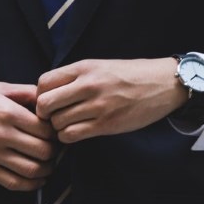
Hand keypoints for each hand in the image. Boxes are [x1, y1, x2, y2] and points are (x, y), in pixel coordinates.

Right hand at [0, 83, 57, 190]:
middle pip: (43, 151)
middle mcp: (0, 134)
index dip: (56, 132)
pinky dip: (31, 185)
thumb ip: (27, 92)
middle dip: (55, 151)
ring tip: (49, 163)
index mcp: (7, 112)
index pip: (45, 129)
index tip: (56, 131)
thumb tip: (50, 99)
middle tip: (56, 148)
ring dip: (47, 169)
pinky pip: (13, 183)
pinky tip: (38, 178)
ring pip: (32, 170)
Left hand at [36, 58, 186, 142]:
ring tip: (68, 124)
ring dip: (58, 127)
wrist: (163, 84)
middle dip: (44, 114)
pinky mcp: (106, 124)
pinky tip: (77, 132)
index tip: (49, 101)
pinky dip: (69, 137)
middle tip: (54, 117)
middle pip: (45, 104)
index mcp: (84, 67)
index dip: (40, 95)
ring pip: (57, 123)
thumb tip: (47, 93)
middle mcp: (88, 85)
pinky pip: (72, 135)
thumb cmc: (130, 75)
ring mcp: (97, 106)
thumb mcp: (100, 66)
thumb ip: (75, 77)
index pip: (43, 82)